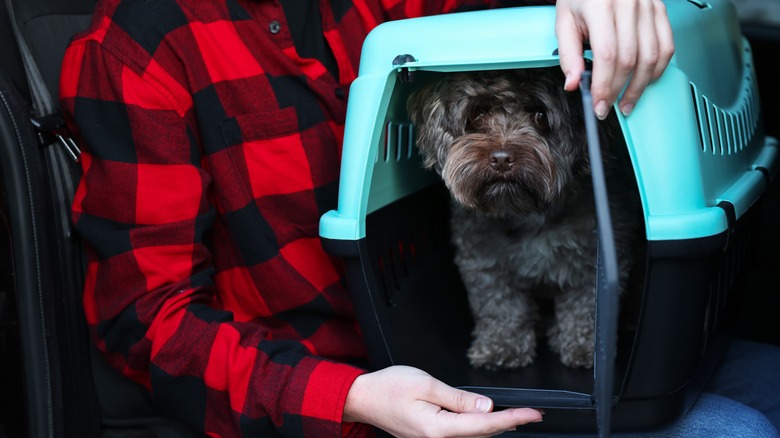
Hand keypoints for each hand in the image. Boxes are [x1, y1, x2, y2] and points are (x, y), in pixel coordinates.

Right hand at [343, 365, 542, 436]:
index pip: (485, 425)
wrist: (363, 398)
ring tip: (519, 417)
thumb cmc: (388, 387)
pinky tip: (488, 420)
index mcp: (438, 429)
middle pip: (482, 435)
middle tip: (534, 414)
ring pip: (473, 437)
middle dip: (509, 424)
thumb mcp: (426, 385)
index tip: (533, 414)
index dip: (512, 419)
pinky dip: (478, 428)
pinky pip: (460, 435)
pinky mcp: (429, 437)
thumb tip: (486, 407)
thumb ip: (458, 398)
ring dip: (495, 427)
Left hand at [554, 0, 674, 118]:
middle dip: (619, 90)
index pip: (607, 55)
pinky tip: (645, 80)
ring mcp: (648, 6)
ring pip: (651, 56)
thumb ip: (567, 54)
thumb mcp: (564, 21)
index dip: (604, 85)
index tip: (598, 103)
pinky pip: (666, 45)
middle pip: (630, 59)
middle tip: (609, 106)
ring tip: (628, 100)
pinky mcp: (659, 9)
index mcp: (601, 5)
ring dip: (640, 85)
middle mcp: (628, 4)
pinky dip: (657, 68)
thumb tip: (573, 83)